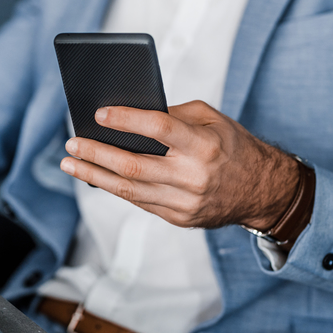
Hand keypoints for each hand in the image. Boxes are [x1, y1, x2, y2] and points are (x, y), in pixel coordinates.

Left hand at [60, 101, 299, 229]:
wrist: (263, 191)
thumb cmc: (232, 147)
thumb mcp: (211, 119)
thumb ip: (172, 115)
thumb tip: (128, 115)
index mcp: (204, 145)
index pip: (159, 129)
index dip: (126, 120)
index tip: (99, 113)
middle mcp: (194, 177)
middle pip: (134, 166)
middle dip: (97, 153)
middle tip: (72, 142)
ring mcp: (185, 202)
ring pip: (129, 190)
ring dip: (94, 175)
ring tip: (70, 162)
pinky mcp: (179, 218)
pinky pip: (139, 201)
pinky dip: (114, 187)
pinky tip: (95, 176)